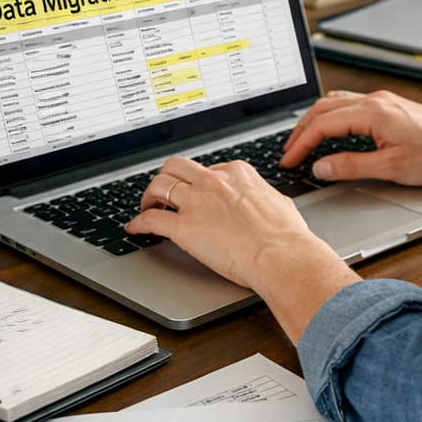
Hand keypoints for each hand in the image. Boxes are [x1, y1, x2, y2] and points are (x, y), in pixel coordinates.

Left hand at [125, 155, 327, 287]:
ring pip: (159, 185)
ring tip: (147, 206)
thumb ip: (265, 198)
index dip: (199, 180)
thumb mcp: (280, 203)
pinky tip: (135, 228)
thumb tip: (266, 200)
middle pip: (177, 167)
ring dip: (149, 195)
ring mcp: (196, 202)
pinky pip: (151, 218)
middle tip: (164, 190)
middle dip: (168, 176)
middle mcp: (213, 181)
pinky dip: (138, 222)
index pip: (209, 168)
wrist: (281, 254)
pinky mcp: (183, 227)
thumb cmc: (286, 235)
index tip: (197, 190)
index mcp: (237, 173)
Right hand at [281, 89, 421, 185]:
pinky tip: (331, 129)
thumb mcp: (391, 167)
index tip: (289, 159)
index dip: (300, 143)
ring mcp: (381, 101)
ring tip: (303, 141)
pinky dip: (331, 116)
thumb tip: (322, 167)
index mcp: (372, 113)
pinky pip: (349, 104)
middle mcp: (374, 101)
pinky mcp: (388, 106)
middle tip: (288, 151)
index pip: (322, 124)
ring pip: (335, 103)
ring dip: (315, 120)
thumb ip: (352, 166)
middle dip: (301, 130)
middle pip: (323, 108)